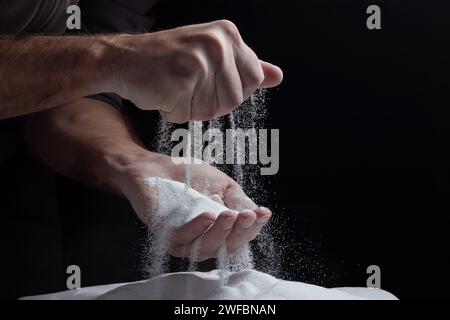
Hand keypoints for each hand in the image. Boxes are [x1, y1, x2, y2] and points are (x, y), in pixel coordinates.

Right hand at [102, 20, 282, 122]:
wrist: (122, 59)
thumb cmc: (167, 60)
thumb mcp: (211, 54)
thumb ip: (245, 65)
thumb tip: (277, 76)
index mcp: (227, 34)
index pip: (254, 80)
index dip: (232, 90)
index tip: (208, 81)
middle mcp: (217, 43)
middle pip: (235, 99)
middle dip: (211, 102)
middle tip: (188, 86)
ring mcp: (199, 60)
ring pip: (213, 110)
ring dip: (192, 109)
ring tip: (175, 88)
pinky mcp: (181, 79)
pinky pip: (188, 114)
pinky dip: (174, 112)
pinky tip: (163, 93)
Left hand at [111, 153, 271, 260]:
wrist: (157, 166)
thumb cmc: (190, 176)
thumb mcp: (222, 185)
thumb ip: (237, 200)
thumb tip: (256, 214)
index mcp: (221, 230)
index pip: (241, 236)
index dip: (253, 227)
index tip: (263, 213)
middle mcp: (205, 240)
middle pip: (227, 247)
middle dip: (240, 232)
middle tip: (247, 216)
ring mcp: (185, 241)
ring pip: (206, 248)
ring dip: (221, 232)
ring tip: (230, 215)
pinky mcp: (166, 236)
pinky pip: (183, 239)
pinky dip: (197, 228)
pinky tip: (208, 215)